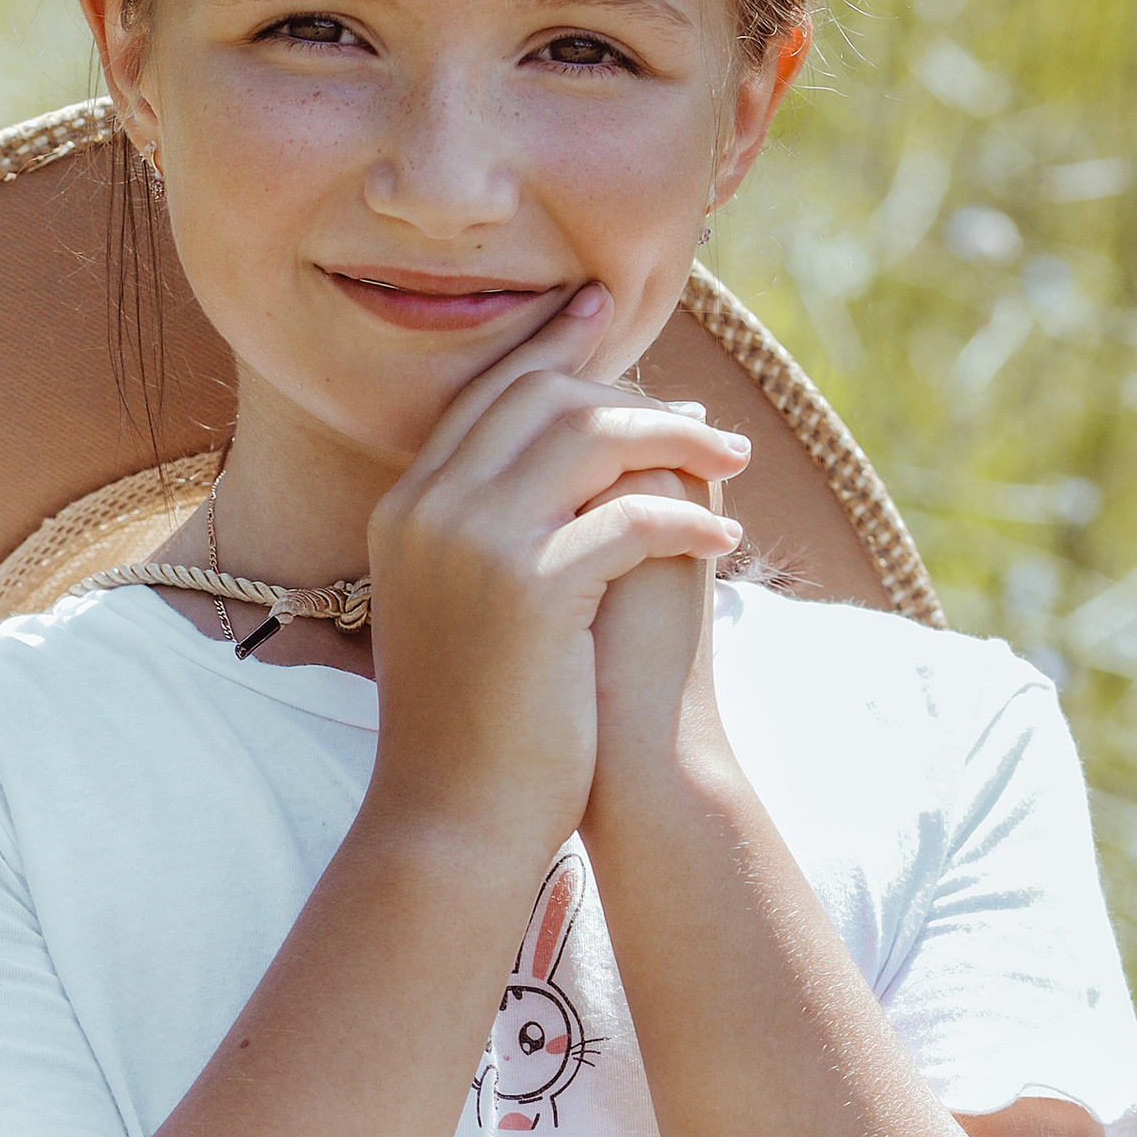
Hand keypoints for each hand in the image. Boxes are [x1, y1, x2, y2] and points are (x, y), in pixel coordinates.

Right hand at [360, 290, 748, 862]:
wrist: (450, 816)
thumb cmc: (472, 724)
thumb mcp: (462, 609)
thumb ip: (490, 534)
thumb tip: (572, 476)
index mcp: (404, 510)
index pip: (486, 396)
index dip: (554, 352)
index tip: (608, 320)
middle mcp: (425, 510)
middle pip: (540, 397)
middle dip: (632, 393)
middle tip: (707, 423)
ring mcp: (468, 541)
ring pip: (588, 436)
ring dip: (675, 443)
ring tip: (732, 470)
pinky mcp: (525, 585)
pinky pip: (629, 516)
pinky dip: (686, 522)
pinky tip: (724, 547)